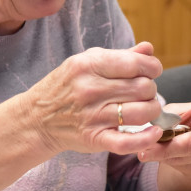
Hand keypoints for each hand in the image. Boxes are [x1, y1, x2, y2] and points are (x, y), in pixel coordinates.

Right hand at [27, 41, 166, 154]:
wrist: (37, 119)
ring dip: (152, 111)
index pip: (135, 64)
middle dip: (151, 89)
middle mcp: (90, 89)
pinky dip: (146, 139)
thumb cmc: (67, 87)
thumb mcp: (86, 63)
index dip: (152, 67)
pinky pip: (128, 141)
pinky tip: (154, 132)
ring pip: (142, 112)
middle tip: (144, 93)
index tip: (152, 72)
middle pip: (143, 88)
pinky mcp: (94, 139)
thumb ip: (120, 56)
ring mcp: (92, 116)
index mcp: (89, 65)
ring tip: (146, 109)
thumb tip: (149, 49)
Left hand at [139, 100, 190, 190]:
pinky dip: (163, 160)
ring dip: (159, 155)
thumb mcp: (180, 110)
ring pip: (181, 159)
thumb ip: (169, 116)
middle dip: (166, 149)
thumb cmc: (190, 118)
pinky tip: (156, 154)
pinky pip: (177, 166)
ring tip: (143, 151)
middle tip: (145, 152)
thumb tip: (152, 128)